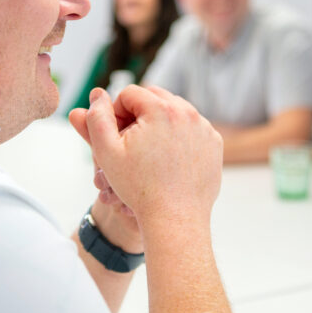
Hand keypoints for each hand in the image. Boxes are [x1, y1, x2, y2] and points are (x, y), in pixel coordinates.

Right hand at [73, 85, 222, 228]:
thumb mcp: (106, 151)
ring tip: (149, 150)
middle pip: (154, 97)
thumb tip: (98, 94)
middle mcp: (187, 112)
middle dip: (139, 113)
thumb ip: (98, 117)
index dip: (117, 113)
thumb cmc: (138, 187)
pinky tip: (168, 158)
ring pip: (174, 110)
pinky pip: (191, 127)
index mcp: (161, 109)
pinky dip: (179, 135)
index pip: (130, 93)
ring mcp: (204, 127)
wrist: (175, 219)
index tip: (117, 137)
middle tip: (131, 142)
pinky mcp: (214, 142)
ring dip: (159, 122)